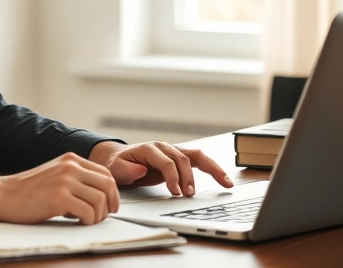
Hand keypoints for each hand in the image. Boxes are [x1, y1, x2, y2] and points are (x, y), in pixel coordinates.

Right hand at [0, 152, 118, 224]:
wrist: (3, 195)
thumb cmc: (28, 190)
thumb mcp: (55, 174)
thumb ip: (75, 177)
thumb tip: (99, 195)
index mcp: (71, 159)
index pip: (105, 173)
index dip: (113, 192)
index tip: (111, 205)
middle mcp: (70, 167)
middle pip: (107, 185)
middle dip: (110, 204)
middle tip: (105, 216)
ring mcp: (65, 181)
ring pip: (100, 200)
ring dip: (98, 215)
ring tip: (88, 220)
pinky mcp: (59, 198)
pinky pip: (88, 213)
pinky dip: (88, 221)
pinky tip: (78, 222)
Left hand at [88, 141, 232, 195]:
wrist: (119, 159)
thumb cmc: (118, 165)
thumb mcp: (116, 169)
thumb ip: (126, 170)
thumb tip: (140, 170)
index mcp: (149, 149)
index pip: (166, 161)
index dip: (172, 176)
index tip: (175, 192)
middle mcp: (164, 147)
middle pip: (182, 159)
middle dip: (188, 178)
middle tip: (189, 195)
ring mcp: (173, 151)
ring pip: (196, 156)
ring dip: (211, 169)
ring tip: (225, 183)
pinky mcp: (179, 158)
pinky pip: (199, 161)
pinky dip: (213, 168)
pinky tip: (224, 179)